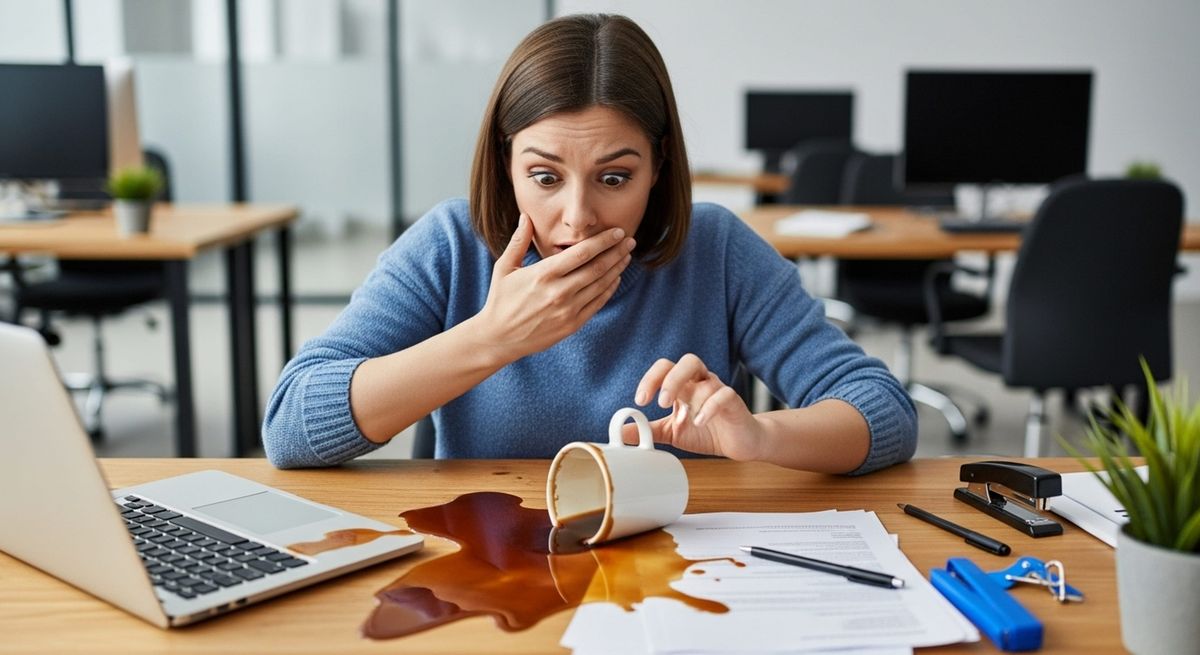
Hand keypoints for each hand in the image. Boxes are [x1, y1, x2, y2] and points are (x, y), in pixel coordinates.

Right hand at [476, 213, 634, 360]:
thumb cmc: (500, 301)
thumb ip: (518, 241)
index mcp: (543, 274)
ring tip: (626, 256)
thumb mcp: (504, 268)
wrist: (498, 338)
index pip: (582, 253)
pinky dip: (609, 289)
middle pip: (597, 267)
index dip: (603, 241)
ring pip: (600, 285)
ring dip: (617, 268)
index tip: (617, 232)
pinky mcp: (572, 324)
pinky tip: (615, 278)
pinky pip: (597, 303)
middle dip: (617, 252)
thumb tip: (526, 217)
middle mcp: (559, 292)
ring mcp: (567, 310)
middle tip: (630, 240)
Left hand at [626, 354, 764, 460]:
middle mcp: (701, 383)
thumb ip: (648, 429)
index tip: (640, 401)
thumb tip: (620, 431)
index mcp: (684, 385)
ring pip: (707, 378)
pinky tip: (700, 422)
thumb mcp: (671, 432)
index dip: (651, 379)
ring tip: (685, 417)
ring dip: (693, 395)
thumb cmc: (707, 431)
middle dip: (672, 379)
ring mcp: (718, 391)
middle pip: (688, 362)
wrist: (739, 442)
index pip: (665, 368)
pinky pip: (724, 395)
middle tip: (661, 402)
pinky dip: (710, 407)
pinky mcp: (733, 403)